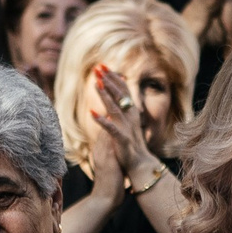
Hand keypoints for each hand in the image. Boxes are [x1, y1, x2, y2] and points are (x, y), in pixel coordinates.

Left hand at [86, 63, 149, 192]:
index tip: (104, 67)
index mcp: (131, 113)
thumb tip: (112, 101)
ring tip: (96, 84)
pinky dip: (102, 121)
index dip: (114, 78)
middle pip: (120, 95)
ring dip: (105, 96)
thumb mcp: (126, 126)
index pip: (123, 91)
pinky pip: (110, 128)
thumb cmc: (130, 146)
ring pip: (115, 108)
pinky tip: (91, 113)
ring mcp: (126, 128)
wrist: (139, 165)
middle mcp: (130, 118)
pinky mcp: (121, 140)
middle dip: (109, 81)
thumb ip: (120, 113)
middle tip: (98, 68)